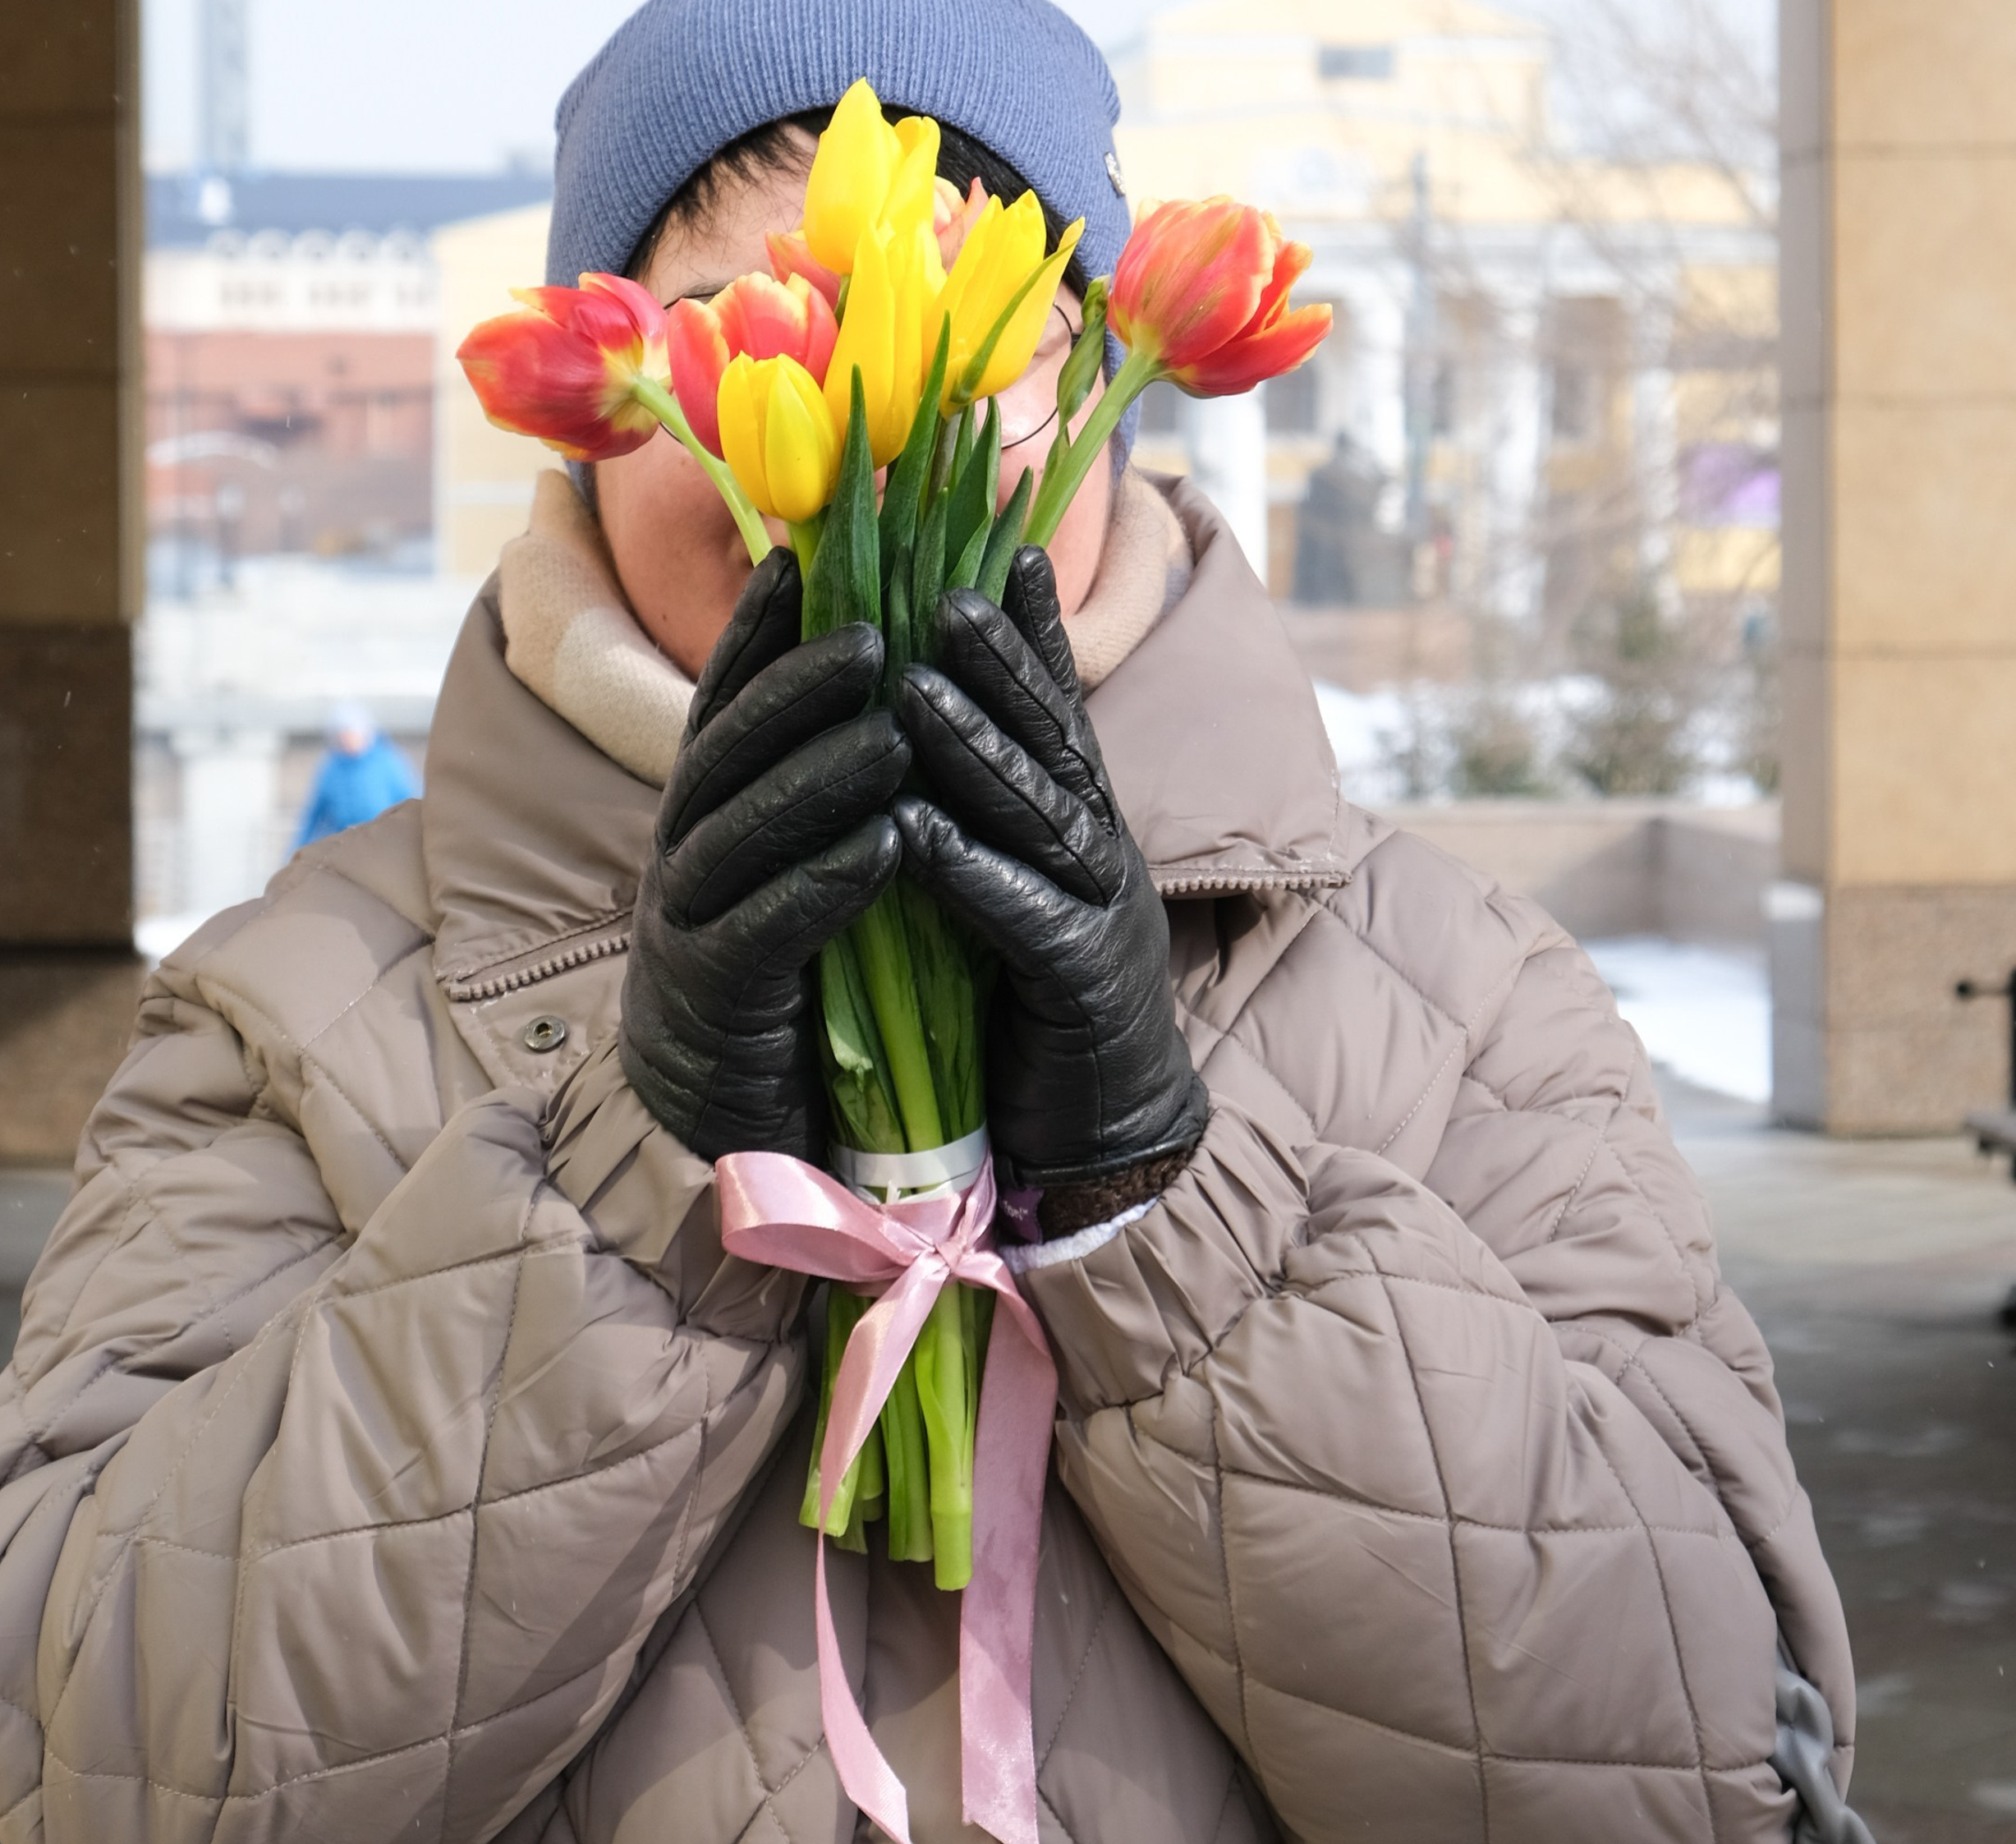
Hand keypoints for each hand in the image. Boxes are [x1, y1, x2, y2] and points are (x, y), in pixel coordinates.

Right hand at [620, 549, 907, 1161]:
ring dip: (817, 779)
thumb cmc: (784, 973)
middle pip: (726, 755)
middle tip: (872, 637)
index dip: (756, 634)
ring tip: (893, 733)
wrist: (729, 1113)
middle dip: (793, 690)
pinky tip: (886, 847)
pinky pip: (768, 931)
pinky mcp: (718, 1000)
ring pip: (741, 835)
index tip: (800, 557)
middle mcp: (683, 857)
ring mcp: (688, 927)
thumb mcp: (787, 865)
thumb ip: (812, 789)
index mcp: (705, 816)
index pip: (724, 706)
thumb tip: (869, 686)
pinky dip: (824, 884)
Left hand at [891, 545, 1207, 1190]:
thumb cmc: (1040, 994)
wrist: (1104, 1121)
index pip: (1058, 712)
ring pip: (1041, 817)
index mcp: (1080, 823)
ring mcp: (1101, 915)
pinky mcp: (1083, 986)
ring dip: (978, 751)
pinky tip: (918, 832)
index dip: (1034, 634)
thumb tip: (929, 725)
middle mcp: (1100, 852)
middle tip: (946, 590)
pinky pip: (1023, 920)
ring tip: (913, 690)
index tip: (1003, 547)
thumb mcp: (1017, 878)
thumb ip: (989, 807)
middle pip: (1054, 742)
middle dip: (1003, 663)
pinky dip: (971, 873)